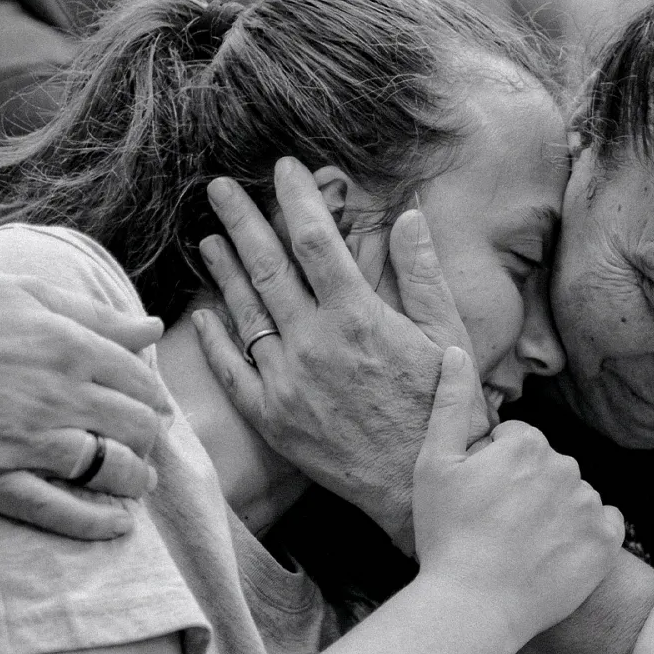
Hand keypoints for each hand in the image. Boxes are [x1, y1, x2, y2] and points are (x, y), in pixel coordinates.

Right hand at [0, 273, 171, 537]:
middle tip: (144, 448)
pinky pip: (59, 512)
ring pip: (111, 471)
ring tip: (137, 484)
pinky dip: (97, 523)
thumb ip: (94, 315)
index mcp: (69, 346)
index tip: (150, 412)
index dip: (153, 402)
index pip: (143, 385)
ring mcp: (23, 442)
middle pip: (137, 430)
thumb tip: (153, 329)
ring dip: (135, 482)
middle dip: (149, 442)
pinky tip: (116, 526)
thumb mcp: (24, 295)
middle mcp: (56, 396)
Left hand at [193, 159, 490, 550]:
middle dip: (241, 221)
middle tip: (218, 188)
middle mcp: (314, 343)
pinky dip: (217, 339)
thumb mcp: (447, 336)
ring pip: (245, 313)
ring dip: (224, 271)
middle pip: (267, 267)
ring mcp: (287, 381)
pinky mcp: (273, 418)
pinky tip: (205, 314)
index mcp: (358, 317)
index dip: (297, 198)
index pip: (316, 240)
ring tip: (207, 238)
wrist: (420, 486)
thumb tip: (408, 217)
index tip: (283, 167)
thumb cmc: (445, 408)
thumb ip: (422, 274)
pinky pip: (233, 371)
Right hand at [413, 347, 624, 641]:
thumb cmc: (447, 536)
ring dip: (554, 511)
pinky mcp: (606, 542)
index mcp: (528, 443)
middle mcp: (567, 467)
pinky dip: (583, 535)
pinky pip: (602, 523)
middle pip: (547, 468)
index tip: (478, 500)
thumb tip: (458, 350)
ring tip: (522, 545)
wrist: (473, 607)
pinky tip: (553, 554)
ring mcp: (589, 506)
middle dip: (527, 488)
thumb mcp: (434, 464)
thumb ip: (451, 403)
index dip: (493, 469)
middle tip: (497, 526)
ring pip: (573, 495)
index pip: (517, 442)